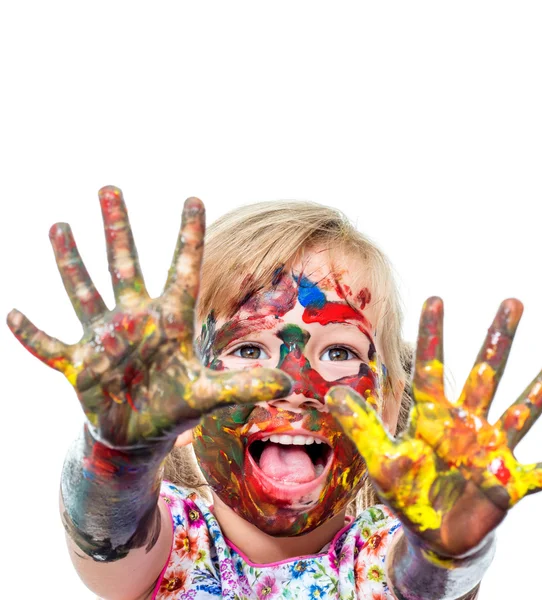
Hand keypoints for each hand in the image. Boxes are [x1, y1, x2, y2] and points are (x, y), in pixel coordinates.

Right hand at [7, 186, 289, 452]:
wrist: (138, 435)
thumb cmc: (175, 408)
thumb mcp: (210, 394)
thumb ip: (244, 385)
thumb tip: (289, 387)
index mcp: (170, 321)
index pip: (183, 270)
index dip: (188, 236)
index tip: (193, 197)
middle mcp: (135, 320)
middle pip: (124, 265)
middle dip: (118, 228)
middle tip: (109, 187)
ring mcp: (103, 339)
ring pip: (84, 290)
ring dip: (70, 260)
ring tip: (60, 225)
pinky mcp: (77, 364)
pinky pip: (48, 345)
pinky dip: (31, 334)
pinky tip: (13, 313)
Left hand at [327, 297, 541, 556]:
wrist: (432, 534)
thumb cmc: (408, 492)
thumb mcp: (380, 460)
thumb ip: (361, 427)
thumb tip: (332, 394)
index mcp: (433, 417)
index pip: (432, 368)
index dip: (432, 335)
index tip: (435, 298)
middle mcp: (467, 425)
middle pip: (485, 374)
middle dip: (498, 340)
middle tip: (513, 302)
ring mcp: (491, 452)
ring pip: (520, 412)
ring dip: (540, 387)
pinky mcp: (510, 484)